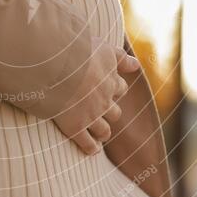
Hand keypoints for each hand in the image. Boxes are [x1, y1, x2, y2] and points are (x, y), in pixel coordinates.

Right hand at [52, 37, 140, 154]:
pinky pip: (87, 143)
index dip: (116, 89)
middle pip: (114, 111)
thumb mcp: (103, 47)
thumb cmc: (77, 51)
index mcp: (109, 79)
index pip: (119, 87)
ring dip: (103, 132)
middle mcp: (104, 99)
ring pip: (104, 130)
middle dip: (110, 112)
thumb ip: (120, 56)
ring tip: (101, 135)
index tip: (112, 89)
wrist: (60, 65)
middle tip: (103, 112)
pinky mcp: (75, 127)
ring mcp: (91, 115)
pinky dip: (91, 147)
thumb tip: (137, 65)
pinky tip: (92, 150)